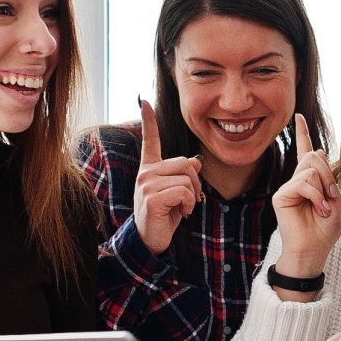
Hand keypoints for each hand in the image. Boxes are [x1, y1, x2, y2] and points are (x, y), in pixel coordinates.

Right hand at [132, 97, 204, 253]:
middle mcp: (145, 172)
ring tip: (183, 208)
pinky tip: (182, 213)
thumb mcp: (177, 192)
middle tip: (191, 200)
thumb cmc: (164, 215)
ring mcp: (147, 183)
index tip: (144, 101)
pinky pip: (184, 191)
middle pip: (184, 163)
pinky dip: (190, 204)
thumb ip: (184, 174)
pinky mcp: (152, 197)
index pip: (150, 140)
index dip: (149, 120)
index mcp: (150, 168)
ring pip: (186, 178)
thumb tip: (196, 160)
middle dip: (195, 183)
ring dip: (193, 196)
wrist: (150, 240)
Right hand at [269, 113, 340, 284]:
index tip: (299, 116)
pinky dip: (315, 196)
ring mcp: (288, 187)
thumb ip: (327, 175)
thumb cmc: (325, 229)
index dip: (303, 134)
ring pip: (311, 169)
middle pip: (315, 159)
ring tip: (323, 208)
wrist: (314, 250)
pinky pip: (303, 183)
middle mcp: (297, 181)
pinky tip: (318, 209)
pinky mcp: (281, 195)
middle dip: (329, 177)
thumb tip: (317, 151)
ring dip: (323, 189)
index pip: (307, 153)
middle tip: (329, 199)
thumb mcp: (335, 199)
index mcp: (310, 181)